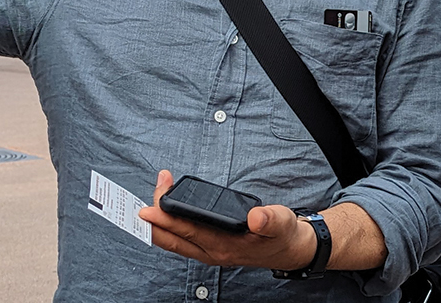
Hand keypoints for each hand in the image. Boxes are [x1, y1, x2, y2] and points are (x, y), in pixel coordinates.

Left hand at [139, 170, 316, 270]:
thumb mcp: (281, 223)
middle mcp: (212, 252)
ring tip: (157, 191)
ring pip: (174, 241)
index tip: (151, 205)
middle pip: (173, 238)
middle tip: (152, 188)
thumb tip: (255, 217)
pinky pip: (181, 240)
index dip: (167, 219)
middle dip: (157, 215)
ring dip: (160, 221)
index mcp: (225, 246)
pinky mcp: (209, 247)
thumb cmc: (282, 235)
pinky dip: (169, 226)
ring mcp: (209, 252)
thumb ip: (269, 220)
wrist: (289, 249)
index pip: (188, 232)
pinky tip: (165, 211)